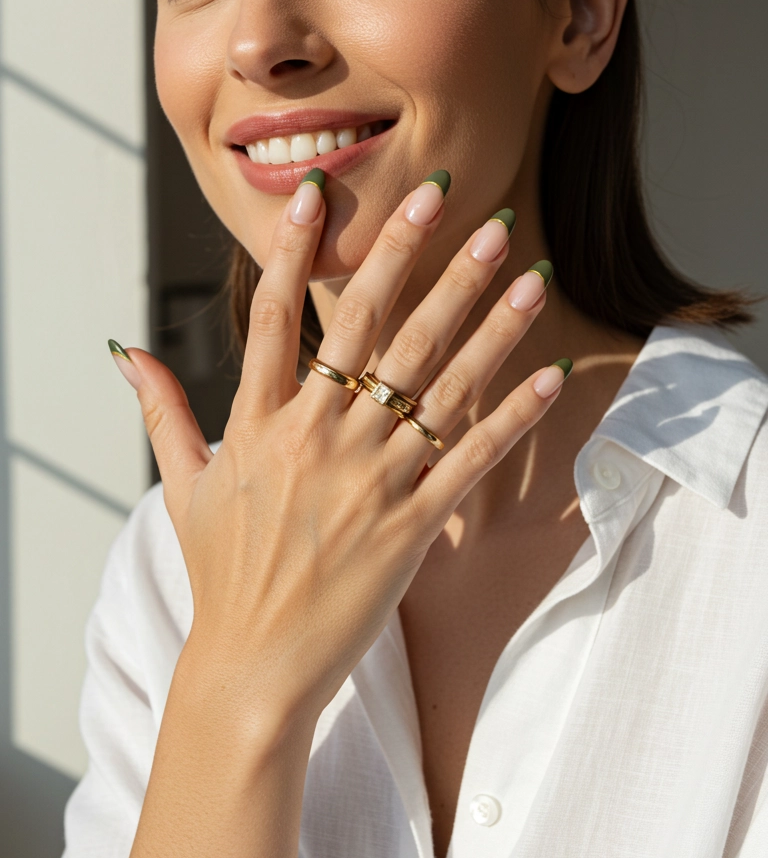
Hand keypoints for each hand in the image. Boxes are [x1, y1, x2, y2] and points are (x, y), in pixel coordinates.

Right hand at [111, 173, 566, 731]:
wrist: (253, 666)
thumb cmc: (220, 574)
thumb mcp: (180, 486)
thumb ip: (162, 410)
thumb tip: (126, 350)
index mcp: (259, 424)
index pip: (276, 317)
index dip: (294, 250)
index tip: (318, 192)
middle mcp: (316, 438)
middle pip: (370, 328)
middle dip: (412, 255)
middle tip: (450, 198)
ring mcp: (367, 480)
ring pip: (434, 383)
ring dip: (484, 322)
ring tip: (523, 271)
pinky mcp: (411, 525)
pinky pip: (469, 459)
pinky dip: (512, 417)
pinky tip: (551, 376)